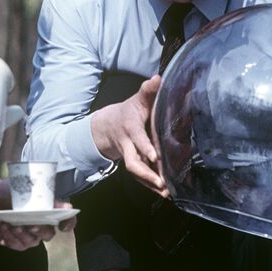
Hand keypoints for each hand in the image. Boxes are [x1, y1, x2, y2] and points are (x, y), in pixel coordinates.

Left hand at [0, 178, 74, 250]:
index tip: (63, 226)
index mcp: (46, 209)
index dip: (68, 223)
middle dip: (41, 231)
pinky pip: (16, 245)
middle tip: (31, 224)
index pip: (65, 218)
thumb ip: (40, 195)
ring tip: (10, 224)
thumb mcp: (22, 186)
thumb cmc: (7, 189)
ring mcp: (27, 234)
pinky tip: (3, 226)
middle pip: (48, 234)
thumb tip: (65, 205)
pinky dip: (9, 237)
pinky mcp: (13, 240)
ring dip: (21, 235)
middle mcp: (39, 223)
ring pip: (32, 242)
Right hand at [89, 75, 167, 195]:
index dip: (144, 147)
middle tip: (160, 182)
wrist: (105, 127)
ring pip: (136, 172)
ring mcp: (128, 156)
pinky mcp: (132, 164)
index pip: (137, 138)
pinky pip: (139, 177)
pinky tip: (163, 192)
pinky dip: (150, 186)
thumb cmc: (128, 112)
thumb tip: (158, 78)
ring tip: (165, 192)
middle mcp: (127, 145)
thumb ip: (148, 91)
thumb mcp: (137, 100)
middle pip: (133, 163)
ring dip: (149, 183)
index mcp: (130, 127)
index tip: (155, 156)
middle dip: (146, 174)